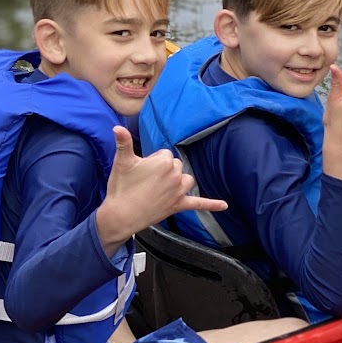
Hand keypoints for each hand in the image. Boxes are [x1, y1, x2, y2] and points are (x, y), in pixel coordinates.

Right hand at [97, 125, 226, 250]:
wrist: (121, 215)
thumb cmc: (121, 187)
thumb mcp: (122, 162)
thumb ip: (123, 142)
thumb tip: (117, 127)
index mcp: (163, 161)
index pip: (164, 154)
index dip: (152, 161)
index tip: (141, 171)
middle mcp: (175, 175)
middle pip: (175, 165)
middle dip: (163, 171)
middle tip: (145, 181)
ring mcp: (178, 191)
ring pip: (186, 179)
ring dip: (178, 181)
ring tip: (163, 187)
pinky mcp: (179, 205)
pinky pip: (199, 203)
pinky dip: (212, 204)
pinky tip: (224, 205)